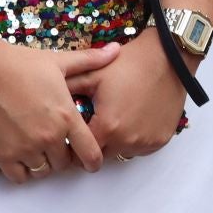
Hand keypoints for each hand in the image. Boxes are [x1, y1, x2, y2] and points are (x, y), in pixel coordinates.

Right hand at [0, 41, 116, 182]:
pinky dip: (23, 170)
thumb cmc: (21, 64)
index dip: (94, 160)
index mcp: (66, 117)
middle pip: (65, 164)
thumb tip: (116, 50)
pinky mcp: (3, 154)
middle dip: (65, 157)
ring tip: (40, 147)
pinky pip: (19, 177)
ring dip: (44, 163)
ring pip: (43, 171)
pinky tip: (22, 155)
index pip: (90, 152)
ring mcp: (25, 148)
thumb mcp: (60, 61)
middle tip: (59, 145)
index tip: (92, 160)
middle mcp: (49, 137)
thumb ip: (90, 60)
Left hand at [64, 37, 188, 162]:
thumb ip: (66, 88)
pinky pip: (141, 148)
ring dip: (116, 142)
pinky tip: (135, 118)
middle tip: (97, 122)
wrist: (168, 56)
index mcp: (106, 128)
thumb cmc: (129, 64)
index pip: (80, 152)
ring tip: (118, 117)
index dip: (75, 142)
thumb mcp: (94, 74)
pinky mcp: (161, 141)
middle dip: (95, 143)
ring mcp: (146, 143)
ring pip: (122, 153)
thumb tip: (44, 99)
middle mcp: (126, 141)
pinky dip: (135, 139)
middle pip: (101, 155)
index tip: (76, 132)